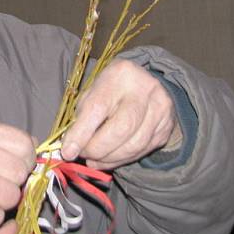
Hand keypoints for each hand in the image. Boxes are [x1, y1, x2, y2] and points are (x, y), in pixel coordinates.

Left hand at [61, 59, 179, 169]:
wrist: (145, 84)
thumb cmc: (111, 89)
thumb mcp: (94, 91)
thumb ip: (82, 116)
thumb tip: (71, 147)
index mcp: (120, 73)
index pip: (98, 107)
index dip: (81, 133)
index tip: (68, 151)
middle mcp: (145, 89)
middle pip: (121, 129)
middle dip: (97, 148)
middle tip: (83, 154)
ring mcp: (160, 109)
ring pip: (133, 145)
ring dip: (109, 159)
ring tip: (94, 159)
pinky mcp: (165, 128)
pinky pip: (142, 151)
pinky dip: (121, 160)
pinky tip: (109, 159)